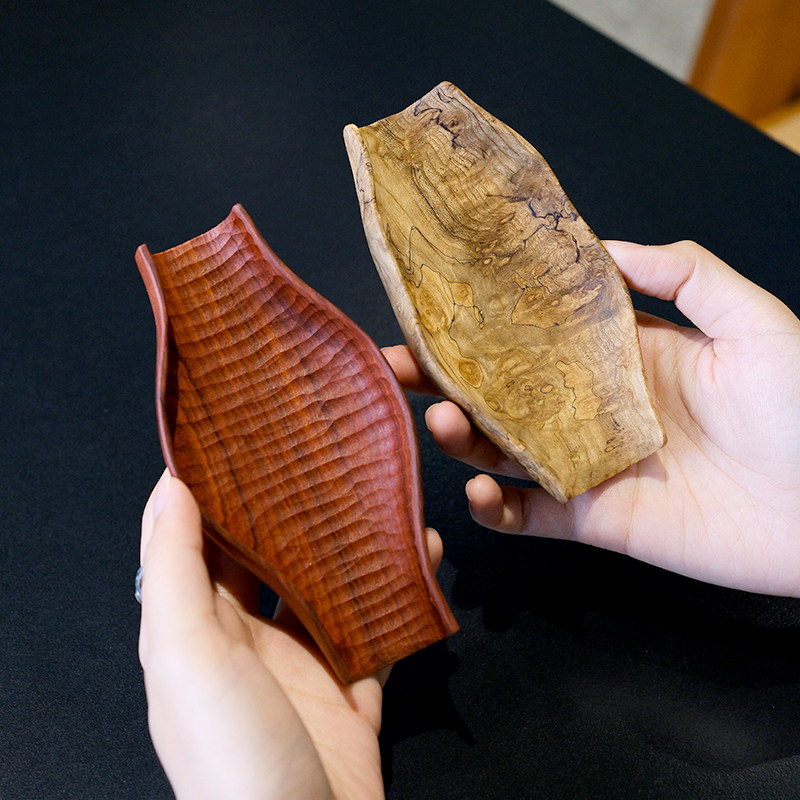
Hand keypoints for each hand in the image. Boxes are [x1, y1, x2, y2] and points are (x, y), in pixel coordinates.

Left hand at [138, 470, 442, 798]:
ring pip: (331, 583)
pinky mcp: (353, 683)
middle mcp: (247, 638)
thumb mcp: (189, 653)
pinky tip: (422, 552)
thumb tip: (171, 486)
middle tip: (322, 448)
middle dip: (293, 505)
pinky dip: (402, 588)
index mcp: (197, 627)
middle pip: (271, 555)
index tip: (239, 431)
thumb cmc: (232, 750)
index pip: (197, 539)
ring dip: (353, 543)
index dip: (212, 487)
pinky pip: (381, 623)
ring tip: (379, 492)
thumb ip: (176, 569)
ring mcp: (305, 661)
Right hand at [385, 240, 799, 596]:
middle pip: (501, 391)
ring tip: (437, 423)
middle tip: (395, 367)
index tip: (439, 304)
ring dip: (461, 438)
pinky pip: (529, 515)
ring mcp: (588, 464)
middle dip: (446, 379)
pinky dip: (495, 508)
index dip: (486, 320)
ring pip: (503, 450)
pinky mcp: (594, 520)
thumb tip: (604, 245)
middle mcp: (591, 408)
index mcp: (620, 356)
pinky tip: (477, 490)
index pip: (535, 332)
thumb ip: (683, 273)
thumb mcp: (751, 320)